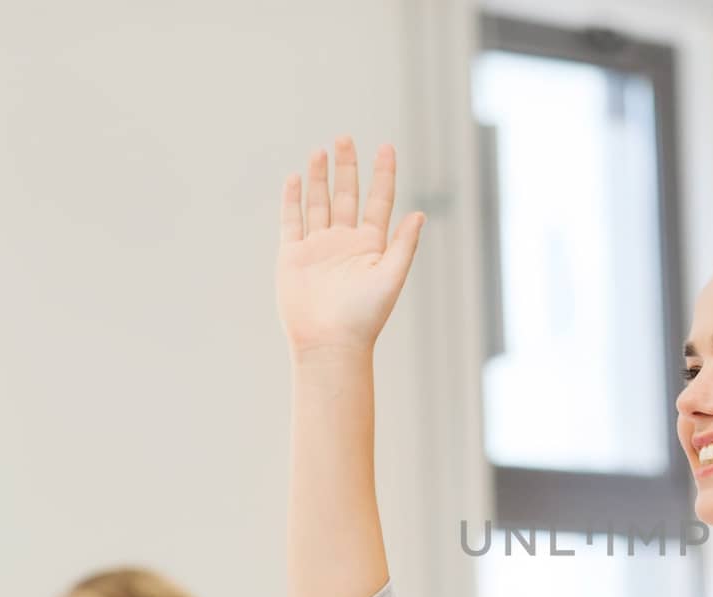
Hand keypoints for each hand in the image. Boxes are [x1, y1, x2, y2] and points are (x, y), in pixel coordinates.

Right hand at [277, 136, 424, 362]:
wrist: (329, 342)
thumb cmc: (364, 316)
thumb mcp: (391, 277)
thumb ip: (404, 244)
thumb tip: (420, 214)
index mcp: (372, 246)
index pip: (379, 201)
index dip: (383, 174)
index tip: (386, 147)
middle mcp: (345, 242)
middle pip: (346, 195)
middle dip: (347, 167)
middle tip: (345, 137)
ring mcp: (318, 247)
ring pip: (319, 203)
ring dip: (320, 177)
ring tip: (321, 150)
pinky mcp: (293, 255)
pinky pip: (292, 220)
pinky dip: (293, 199)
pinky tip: (295, 179)